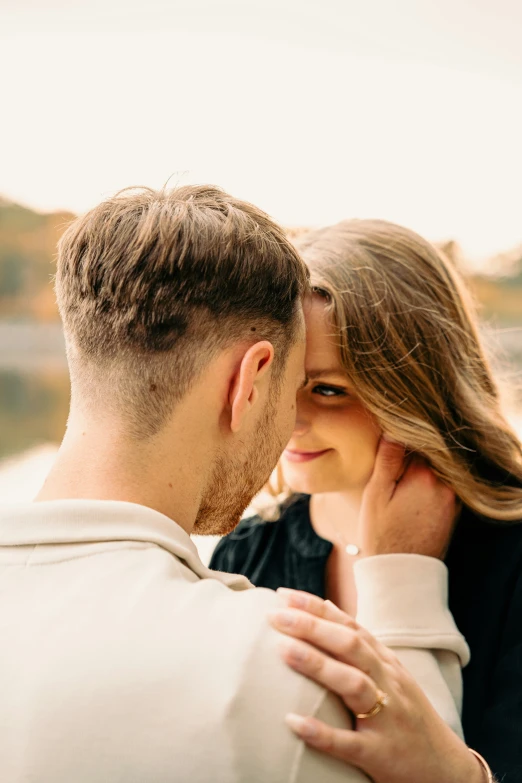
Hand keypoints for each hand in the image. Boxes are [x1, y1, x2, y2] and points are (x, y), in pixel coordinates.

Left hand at [269, 590, 484, 782]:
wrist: (446, 769)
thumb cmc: (407, 716)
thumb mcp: (390, 673)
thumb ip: (359, 643)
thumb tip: (324, 605)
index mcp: (386, 662)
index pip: (349, 625)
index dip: (316, 608)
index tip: (283, 595)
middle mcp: (388, 683)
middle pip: (350, 645)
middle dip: (312, 627)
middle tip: (274, 615)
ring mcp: (386, 718)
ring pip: (353, 684)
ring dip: (318, 665)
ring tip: (283, 651)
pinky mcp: (380, 755)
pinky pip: (349, 743)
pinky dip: (321, 732)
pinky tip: (293, 721)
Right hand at [360, 438, 457, 557]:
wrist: (401, 573)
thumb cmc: (381, 535)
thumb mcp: (376, 494)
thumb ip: (387, 460)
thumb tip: (393, 431)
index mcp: (424, 476)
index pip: (414, 443)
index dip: (398, 448)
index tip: (386, 460)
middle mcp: (445, 485)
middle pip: (428, 458)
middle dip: (411, 463)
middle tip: (393, 481)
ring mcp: (453, 500)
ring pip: (435, 474)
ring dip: (421, 477)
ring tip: (401, 495)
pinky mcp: (454, 512)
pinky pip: (442, 489)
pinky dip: (429, 490)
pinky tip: (412, 504)